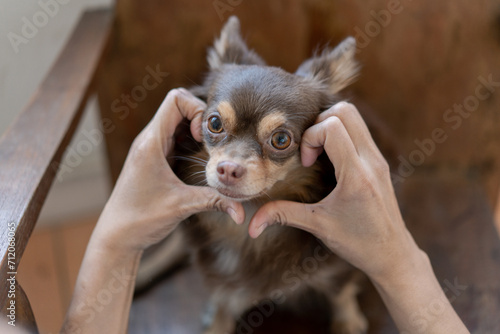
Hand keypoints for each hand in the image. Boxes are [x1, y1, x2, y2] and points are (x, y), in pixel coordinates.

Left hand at [94, 88, 243, 250]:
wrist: (117, 236)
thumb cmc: (141, 219)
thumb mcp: (182, 207)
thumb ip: (215, 202)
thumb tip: (243, 212)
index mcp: (151, 142)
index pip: (175, 99)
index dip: (197, 110)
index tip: (203, 138)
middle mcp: (149, 139)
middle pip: (179, 105)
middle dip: (201, 118)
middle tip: (212, 144)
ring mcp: (151, 148)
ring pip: (177, 120)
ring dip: (197, 129)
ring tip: (209, 151)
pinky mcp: (154, 157)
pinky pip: (175, 136)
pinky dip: (191, 140)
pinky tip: (199, 159)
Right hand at [249, 102, 422, 279]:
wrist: (392, 254)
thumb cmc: (357, 243)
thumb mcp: (318, 226)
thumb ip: (283, 215)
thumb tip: (251, 224)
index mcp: (356, 175)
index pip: (332, 127)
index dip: (310, 138)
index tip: (306, 163)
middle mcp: (372, 161)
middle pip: (346, 111)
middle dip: (318, 124)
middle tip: (310, 152)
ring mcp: (379, 159)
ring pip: (355, 117)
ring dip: (330, 127)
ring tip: (318, 154)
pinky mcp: (380, 162)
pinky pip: (360, 131)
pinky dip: (341, 134)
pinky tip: (331, 160)